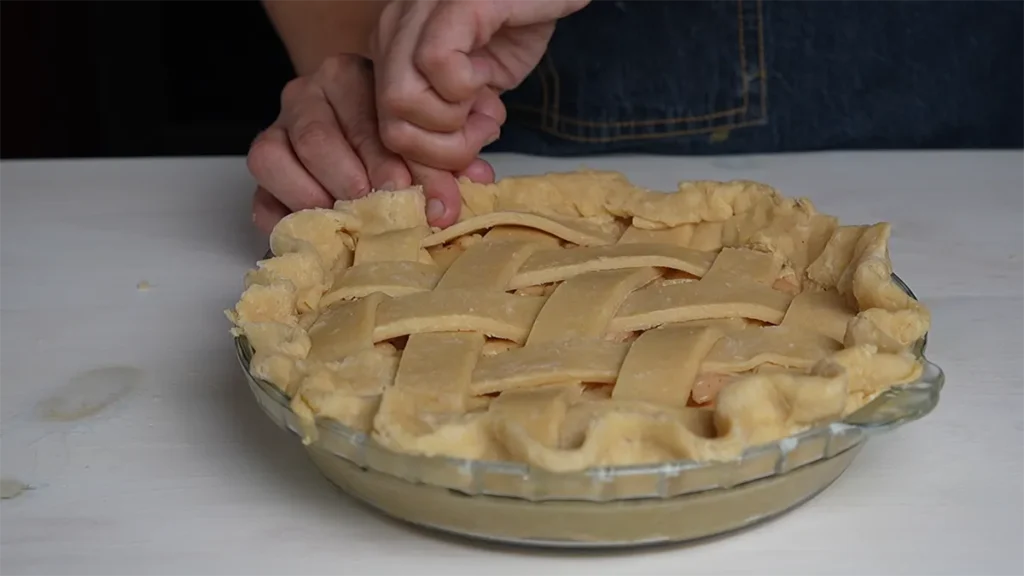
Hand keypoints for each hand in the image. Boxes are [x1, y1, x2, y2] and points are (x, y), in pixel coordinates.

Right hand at [246, 54, 495, 232]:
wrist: (364, 155)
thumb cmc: (402, 148)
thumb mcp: (432, 146)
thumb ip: (451, 159)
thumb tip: (477, 179)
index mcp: (352, 78)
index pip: (368, 116)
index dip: (396, 163)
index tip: (421, 200)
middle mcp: (307, 96)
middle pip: (316, 136)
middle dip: (355, 182)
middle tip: (381, 212)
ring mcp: (277, 132)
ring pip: (274, 158)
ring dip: (315, 197)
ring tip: (350, 222)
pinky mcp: (264, 173)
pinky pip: (259, 195)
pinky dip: (288, 219)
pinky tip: (322, 235)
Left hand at [371, 0, 590, 222]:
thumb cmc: (521, 22)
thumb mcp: (482, 93)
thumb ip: (458, 136)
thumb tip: (447, 200)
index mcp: (394, 55)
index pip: (384, 133)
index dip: (425, 169)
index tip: (470, 171)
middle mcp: (393, 33)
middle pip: (387, 127)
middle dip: (441, 153)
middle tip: (482, 131)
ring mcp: (417, 16)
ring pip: (400, 102)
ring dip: (454, 123)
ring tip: (486, 102)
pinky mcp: (452, 5)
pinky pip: (436, 65)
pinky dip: (466, 87)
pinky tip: (488, 74)